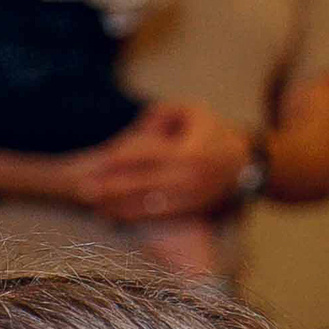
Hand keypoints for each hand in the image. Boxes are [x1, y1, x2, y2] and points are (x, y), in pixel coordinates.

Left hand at [76, 102, 250, 221]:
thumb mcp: (193, 112)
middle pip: (141, 183)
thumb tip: (138, 126)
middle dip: (111, 187)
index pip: (149, 155)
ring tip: (92, 203)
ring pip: (145, 204)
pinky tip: (111, 214)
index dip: (123, 158)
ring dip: (116, 205)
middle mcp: (188, 177)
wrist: (246, 165)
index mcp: (188, 151)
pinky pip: (155, 216)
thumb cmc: (212, 132)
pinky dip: (131, 216)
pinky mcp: (187, 212)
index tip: (100, 160)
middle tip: (83, 189)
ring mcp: (187, 198)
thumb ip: (162, 113)